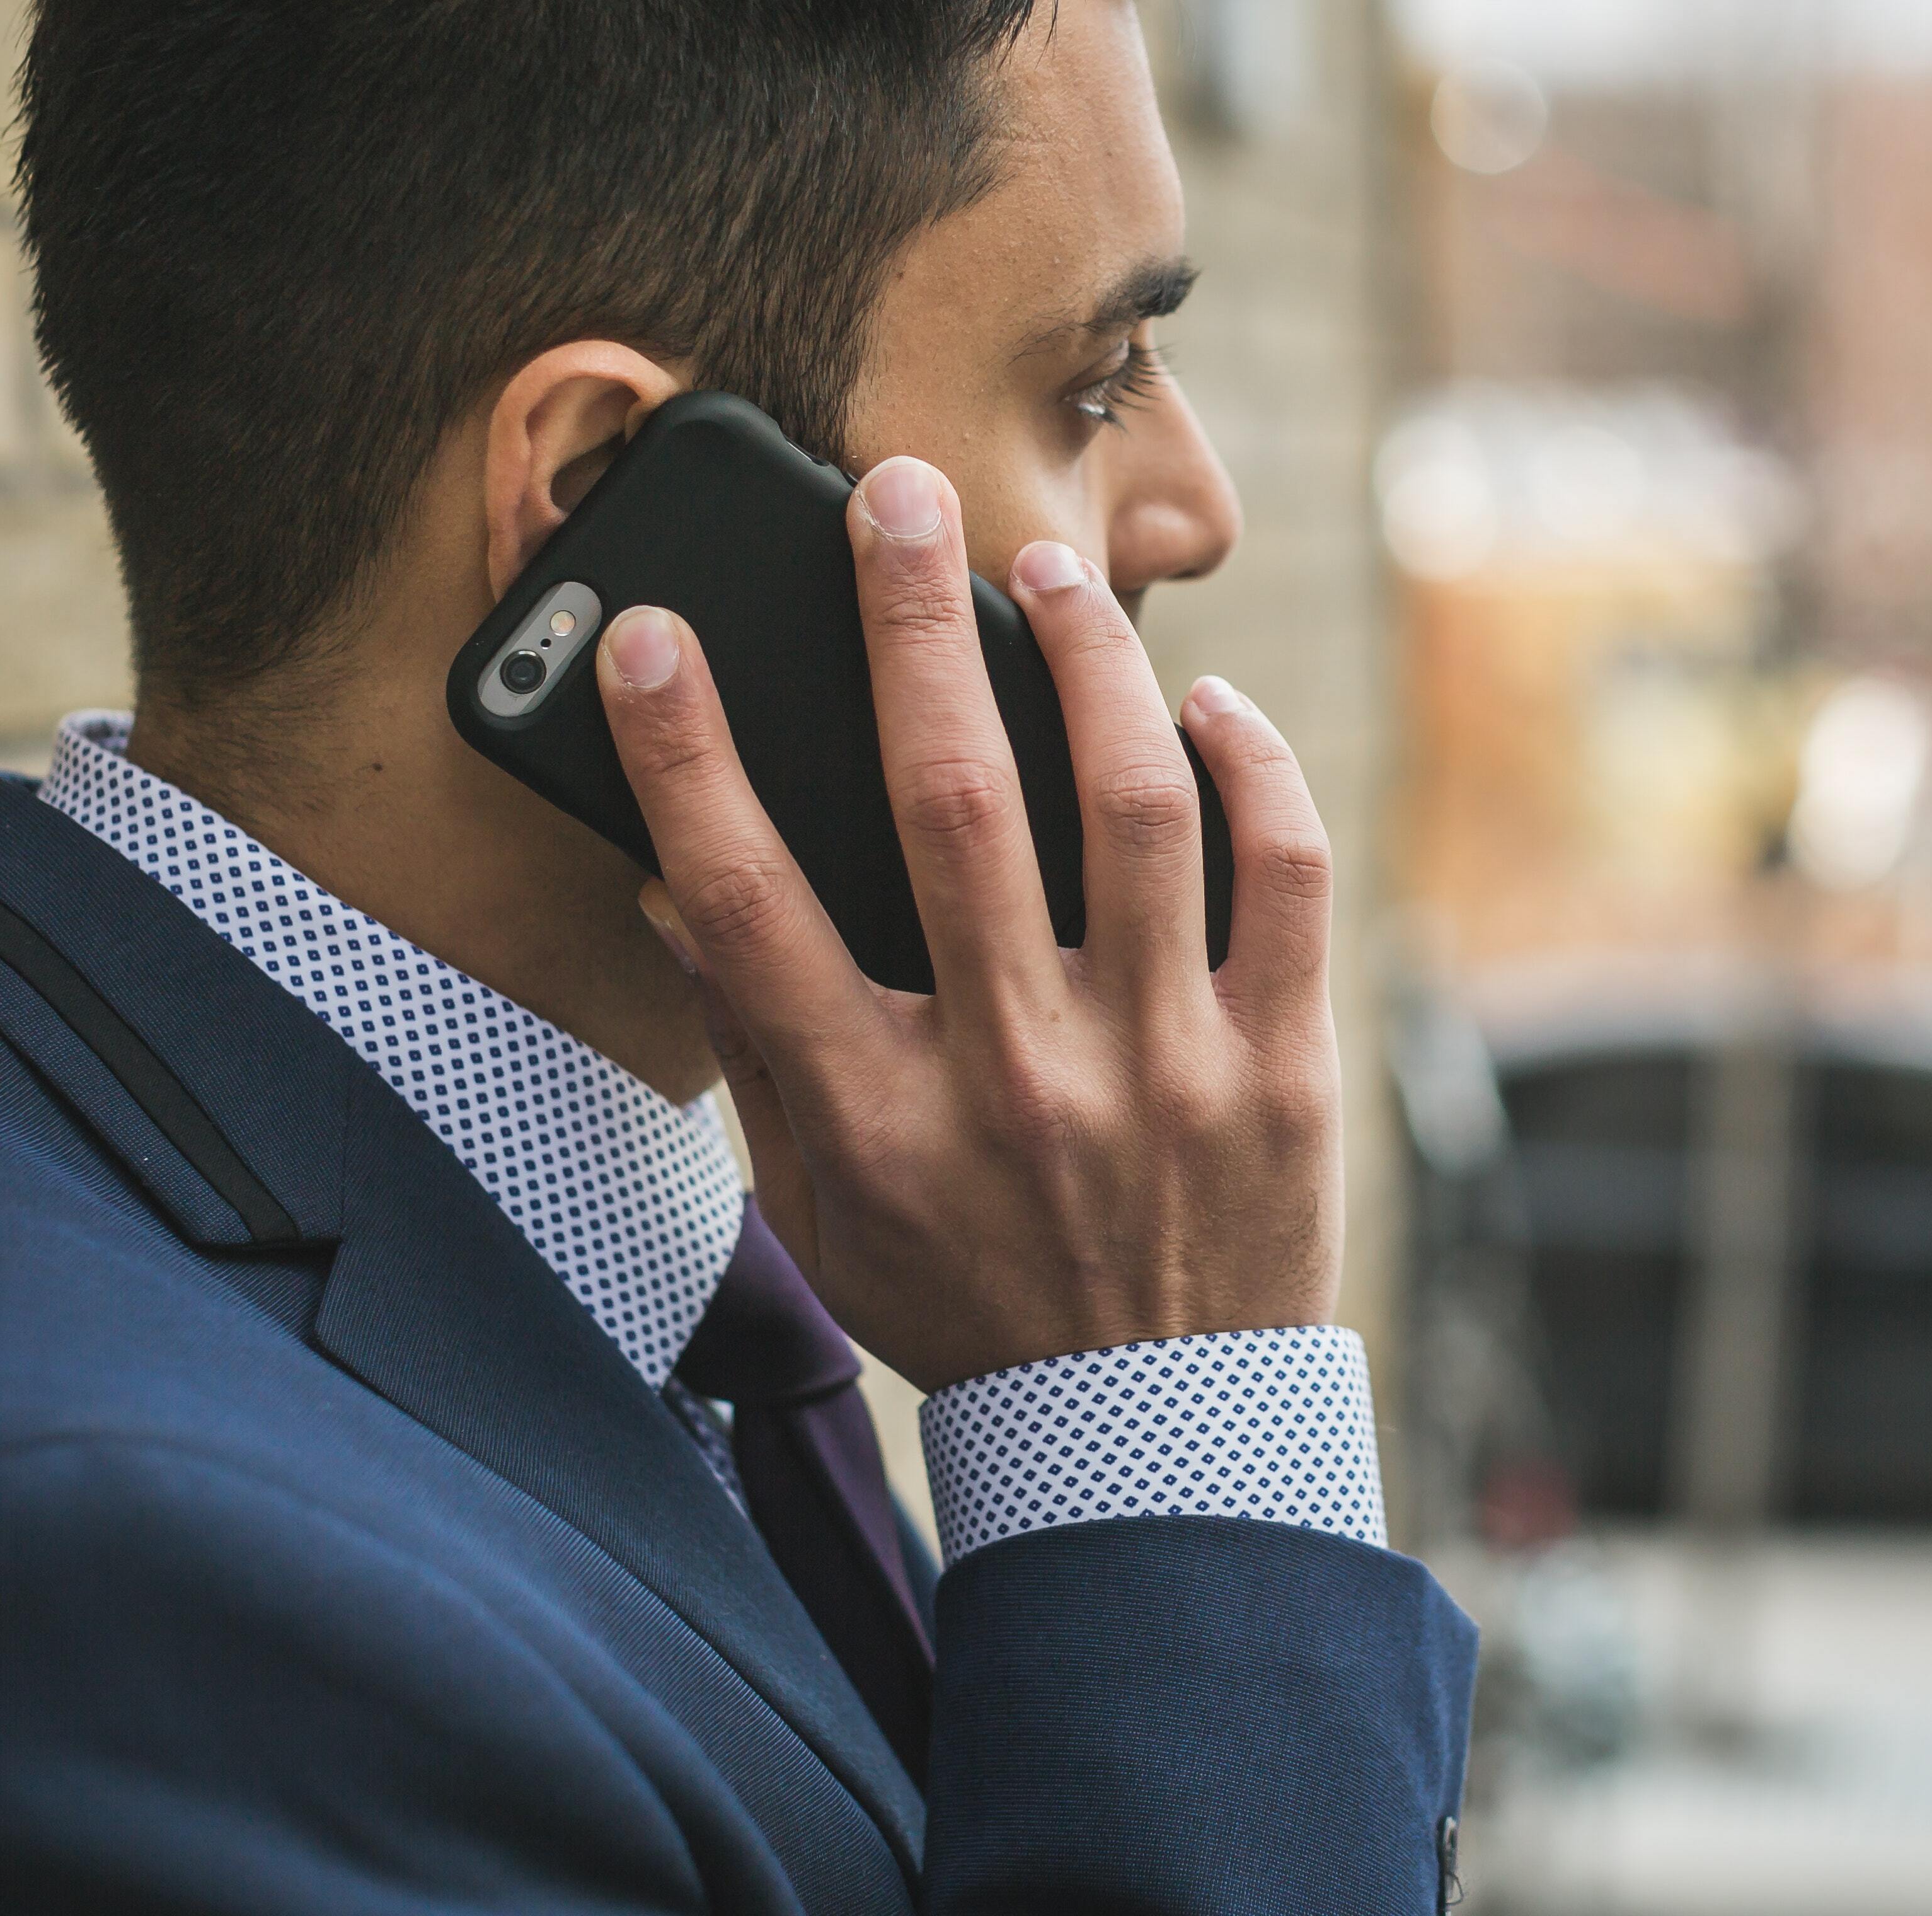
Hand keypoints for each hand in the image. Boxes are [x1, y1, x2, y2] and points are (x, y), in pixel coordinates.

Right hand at [595, 454, 1341, 1390]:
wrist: (1149, 1437)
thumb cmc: (965, 1300)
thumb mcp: (819, 1210)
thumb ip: (756, 1050)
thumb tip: (674, 886)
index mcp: (878, 1120)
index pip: (749, 909)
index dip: (686, 759)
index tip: (649, 638)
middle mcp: (1015, 1081)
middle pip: (949, 804)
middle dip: (907, 623)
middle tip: (893, 494)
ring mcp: (1162, 1071)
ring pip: (1133, 803)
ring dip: (1087, 658)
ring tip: (1047, 574)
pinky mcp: (1281, 1068)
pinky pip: (1282, 872)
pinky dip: (1247, 764)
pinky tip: (1201, 704)